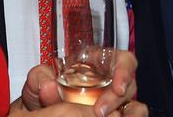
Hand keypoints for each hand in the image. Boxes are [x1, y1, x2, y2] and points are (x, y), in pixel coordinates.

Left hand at [11, 51, 146, 116]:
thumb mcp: (38, 79)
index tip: (118, 87)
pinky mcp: (114, 115)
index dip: (125, 71)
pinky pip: (129, 116)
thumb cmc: (44, 90)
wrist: (40, 111)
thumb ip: (40, 77)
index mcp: (99, 63)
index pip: (124, 60)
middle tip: (100, 112)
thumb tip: (49, 85)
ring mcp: (114, 102)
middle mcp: (111, 82)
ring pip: (134, 105)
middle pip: (129, 85)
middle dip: (117, 99)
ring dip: (129, 113)